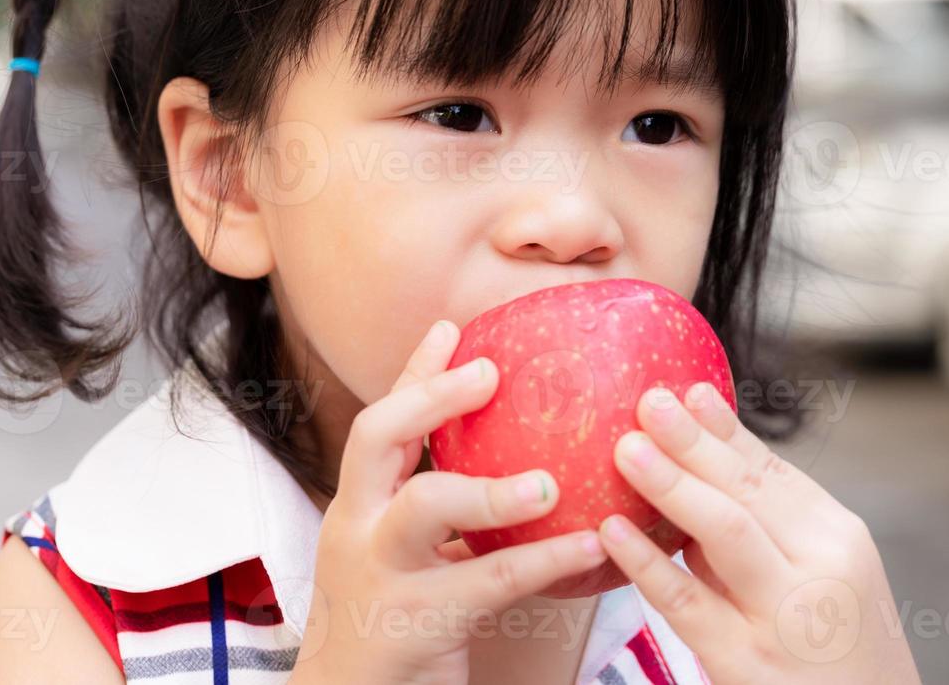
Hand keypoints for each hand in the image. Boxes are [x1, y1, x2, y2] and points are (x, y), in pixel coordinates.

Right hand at [289, 320, 607, 684]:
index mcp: (358, 505)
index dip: (414, 372)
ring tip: (550, 481)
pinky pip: (487, 581)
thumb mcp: (404, 554)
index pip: (381, 421)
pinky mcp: (415, 621)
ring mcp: (382, 572)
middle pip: (375, 439)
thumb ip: (442, 510)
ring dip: (491, 488)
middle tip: (489, 372)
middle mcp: (357, 527)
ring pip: (425, 507)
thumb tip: (518, 459)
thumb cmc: (392, 620)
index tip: (452, 327)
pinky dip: (544, 560)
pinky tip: (590, 546)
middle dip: (430, 397)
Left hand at [596, 383, 921, 684]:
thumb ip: (766, 535)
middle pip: (749, 490)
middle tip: (647, 401)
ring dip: (671, 484)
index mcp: (839, 536)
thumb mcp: (822, 580)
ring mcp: (785, 616)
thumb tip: (692, 481)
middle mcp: (820, 566)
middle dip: (693, 442)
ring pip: (725, 533)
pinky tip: (612, 534)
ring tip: (626, 448)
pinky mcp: (748, 663)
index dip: (726, 431)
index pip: (773, 471)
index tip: (688, 390)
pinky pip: (688, 604)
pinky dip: (647, 564)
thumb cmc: (838, 654)